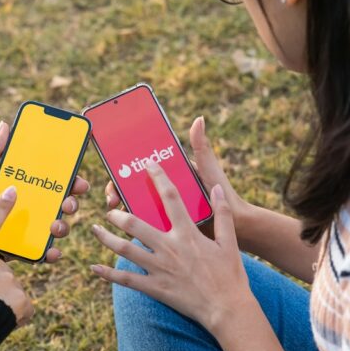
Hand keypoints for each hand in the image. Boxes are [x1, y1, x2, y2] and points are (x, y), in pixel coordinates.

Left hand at [0, 120, 90, 262]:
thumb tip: (5, 125)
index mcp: (26, 186)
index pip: (55, 181)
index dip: (71, 180)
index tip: (77, 179)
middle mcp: (31, 207)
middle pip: (62, 203)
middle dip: (72, 202)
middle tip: (69, 201)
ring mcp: (28, 228)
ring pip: (56, 227)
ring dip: (63, 226)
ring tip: (55, 225)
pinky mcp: (22, 247)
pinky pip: (42, 251)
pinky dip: (51, 252)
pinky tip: (52, 251)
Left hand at [90, 161, 252, 334]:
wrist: (226, 308)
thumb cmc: (230, 275)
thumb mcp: (230, 242)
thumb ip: (222, 214)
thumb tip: (217, 189)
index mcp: (187, 234)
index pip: (170, 198)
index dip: (158, 178)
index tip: (148, 166)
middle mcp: (170, 248)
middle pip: (135, 224)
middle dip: (118, 214)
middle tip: (109, 210)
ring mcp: (160, 268)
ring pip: (125, 249)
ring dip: (106, 238)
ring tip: (95, 230)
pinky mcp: (155, 288)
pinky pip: (126, 279)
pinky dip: (108, 274)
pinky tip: (94, 268)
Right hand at [104, 116, 249, 238]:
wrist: (238, 226)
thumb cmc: (224, 194)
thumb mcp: (209, 170)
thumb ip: (201, 147)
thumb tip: (198, 119)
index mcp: (173, 174)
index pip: (143, 168)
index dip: (125, 169)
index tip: (116, 173)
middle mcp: (167, 191)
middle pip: (135, 188)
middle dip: (119, 191)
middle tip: (111, 199)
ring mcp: (167, 210)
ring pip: (138, 208)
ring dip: (123, 210)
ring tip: (115, 214)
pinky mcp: (169, 228)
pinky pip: (149, 226)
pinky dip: (136, 227)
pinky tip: (125, 231)